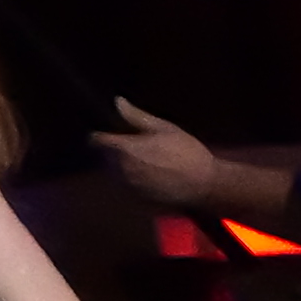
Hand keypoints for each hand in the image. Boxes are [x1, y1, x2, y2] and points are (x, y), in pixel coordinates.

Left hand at [90, 97, 293, 222]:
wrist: (205, 185)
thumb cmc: (186, 152)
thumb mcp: (163, 128)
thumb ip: (135, 116)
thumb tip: (117, 101)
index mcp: (124, 150)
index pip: (96, 141)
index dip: (101, 135)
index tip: (112, 132)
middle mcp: (120, 170)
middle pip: (104, 156)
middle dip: (113, 150)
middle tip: (136, 144)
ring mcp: (127, 187)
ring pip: (113, 172)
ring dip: (122, 165)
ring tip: (148, 159)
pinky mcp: (135, 199)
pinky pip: (124, 186)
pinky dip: (132, 179)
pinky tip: (152, 174)